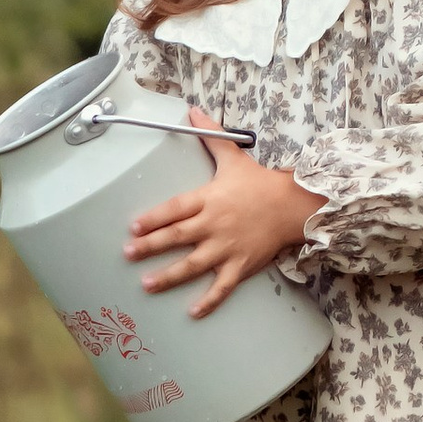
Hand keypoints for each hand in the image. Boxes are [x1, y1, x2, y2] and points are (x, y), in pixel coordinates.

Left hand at [124, 110, 321, 316]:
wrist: (294, 205)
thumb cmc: (260, 183)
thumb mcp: (233, 157)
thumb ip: (210, 136)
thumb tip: (192, 110)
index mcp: (209, 198)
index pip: (175, 209)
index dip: (154, 218)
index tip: (134, 226)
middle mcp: (215, 224)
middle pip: (178, 237)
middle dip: (151, 246)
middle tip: (129, 254)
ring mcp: (227, 247)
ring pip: (194, 264)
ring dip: (169, 276)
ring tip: (147, 285)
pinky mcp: (241, 265)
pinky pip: (222, 286)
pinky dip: (209, 300)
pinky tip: (192, 312)